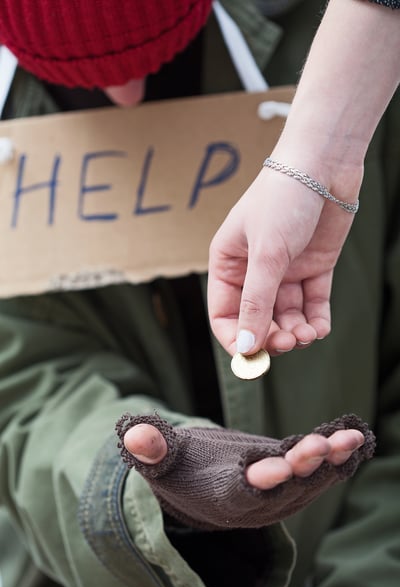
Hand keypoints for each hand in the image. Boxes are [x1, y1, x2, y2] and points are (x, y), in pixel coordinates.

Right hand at [116, 413, 373, 529]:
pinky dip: (336, 459)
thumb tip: (134, 432)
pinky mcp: (291, 481)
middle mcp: (254, 502)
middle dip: (305, 467)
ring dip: (331, 462)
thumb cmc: (178, 466)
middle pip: (284, 489)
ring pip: (308, 482)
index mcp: (220, 495)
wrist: (198, 482)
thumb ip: (149, 447)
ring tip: (351, 438)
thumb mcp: (159, 458)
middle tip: (324, 444)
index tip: (277, 466)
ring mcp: (277, 494)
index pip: (242, 492)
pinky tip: (353, 440)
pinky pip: (317, 474)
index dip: (260, 481)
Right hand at [207, 164, 356, 356]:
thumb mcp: (266, 254)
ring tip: (306, 334)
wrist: (324, 165)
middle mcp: (254, 272)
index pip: (224, 314)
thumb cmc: (282, 200)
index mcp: (228, 264)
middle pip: (258, 320)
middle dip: (272, 337)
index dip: (236, 338)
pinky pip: (312, 304)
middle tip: (288, 342)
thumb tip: (246, 348)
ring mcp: (285, 271)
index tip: (253, 357)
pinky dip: (315, 320)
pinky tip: (318, 328)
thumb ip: (256, 302)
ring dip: (296, 331)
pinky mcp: (313, 268)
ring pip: (286, 316)